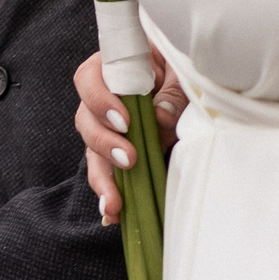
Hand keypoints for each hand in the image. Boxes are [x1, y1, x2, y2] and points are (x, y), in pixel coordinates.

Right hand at [73, 49, 186, 225]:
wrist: (192, 81)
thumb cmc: (182, 68)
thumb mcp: (181, 72)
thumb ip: (172, 91)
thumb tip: (160, 116)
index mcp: (113, 66)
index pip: (89, 78)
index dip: (100, 100)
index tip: (124, 122)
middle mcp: (103, 96)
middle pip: (85, 118)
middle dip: (103, 143)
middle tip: (129, 159)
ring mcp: (107, 125)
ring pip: (91, 150)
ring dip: (102, 176)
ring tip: (114, 202)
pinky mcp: (116, 148)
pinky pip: (105, 170)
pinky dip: (108, 191)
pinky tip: (113, 213)